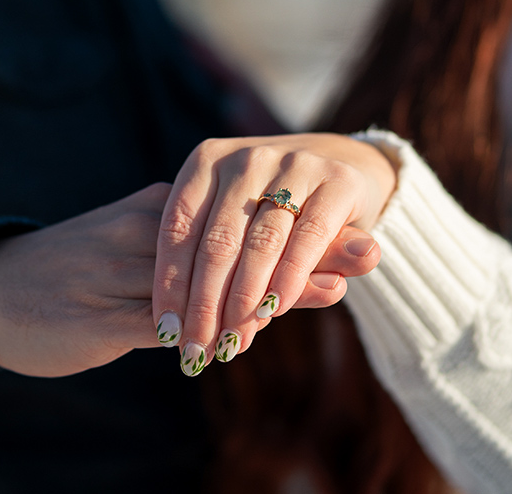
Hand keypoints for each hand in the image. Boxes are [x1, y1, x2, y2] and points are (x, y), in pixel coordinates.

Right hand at [0, 183, 381, 377]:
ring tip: (336, 288)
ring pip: (213, 277)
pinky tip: (252, 332)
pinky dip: (213, 324)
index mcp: (159, 210)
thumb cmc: (71, 272)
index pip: (244, 215)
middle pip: (240, 238)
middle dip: (307, 245)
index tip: (361, 227)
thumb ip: (189, 255)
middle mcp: (148, 231)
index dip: (302, 223)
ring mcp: (124, 271)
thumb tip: (251, 260)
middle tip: (370, 251)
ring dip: (276, 284)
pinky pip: (167, 319)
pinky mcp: (101, 314)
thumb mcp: (132, 251)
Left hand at [152, 134, 396, 374]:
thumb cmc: (273, 205)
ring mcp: (294, 165)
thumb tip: (163, 332)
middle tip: (197, 352)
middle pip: (217, 243)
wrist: (347, 165)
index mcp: (208, 161)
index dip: (170, 284)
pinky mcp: (339, 182)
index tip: (167, 332)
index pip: (178, 228)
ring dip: (245, 303)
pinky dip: (290, 279)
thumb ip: (210, 268)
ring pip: (260, 245)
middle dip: (205, 307)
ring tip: (232, 344)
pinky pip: (308, 239)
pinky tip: (274, 312)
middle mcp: (246, 158)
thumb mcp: (236, 227)